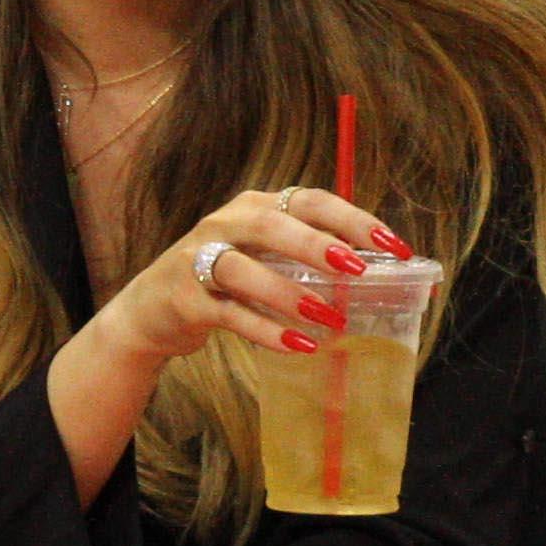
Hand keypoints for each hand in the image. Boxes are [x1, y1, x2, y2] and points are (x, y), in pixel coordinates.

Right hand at [102, 186, 409, 369]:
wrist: (149, 311)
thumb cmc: (221, 282)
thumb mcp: (261, 257)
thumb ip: (304, 260)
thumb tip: (373, 277)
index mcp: (254, 206)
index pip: (310, 201)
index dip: (354, 219)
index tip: (396, 246)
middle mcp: (226, 223)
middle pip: (272, 224)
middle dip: (317, 244)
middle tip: (357, 269)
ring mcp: (199, 259)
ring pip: (244, 268)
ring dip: (289, 292)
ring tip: (330, 317)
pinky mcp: (185, 298)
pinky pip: (228, 313)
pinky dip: (264, 329)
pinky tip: (298, 345)